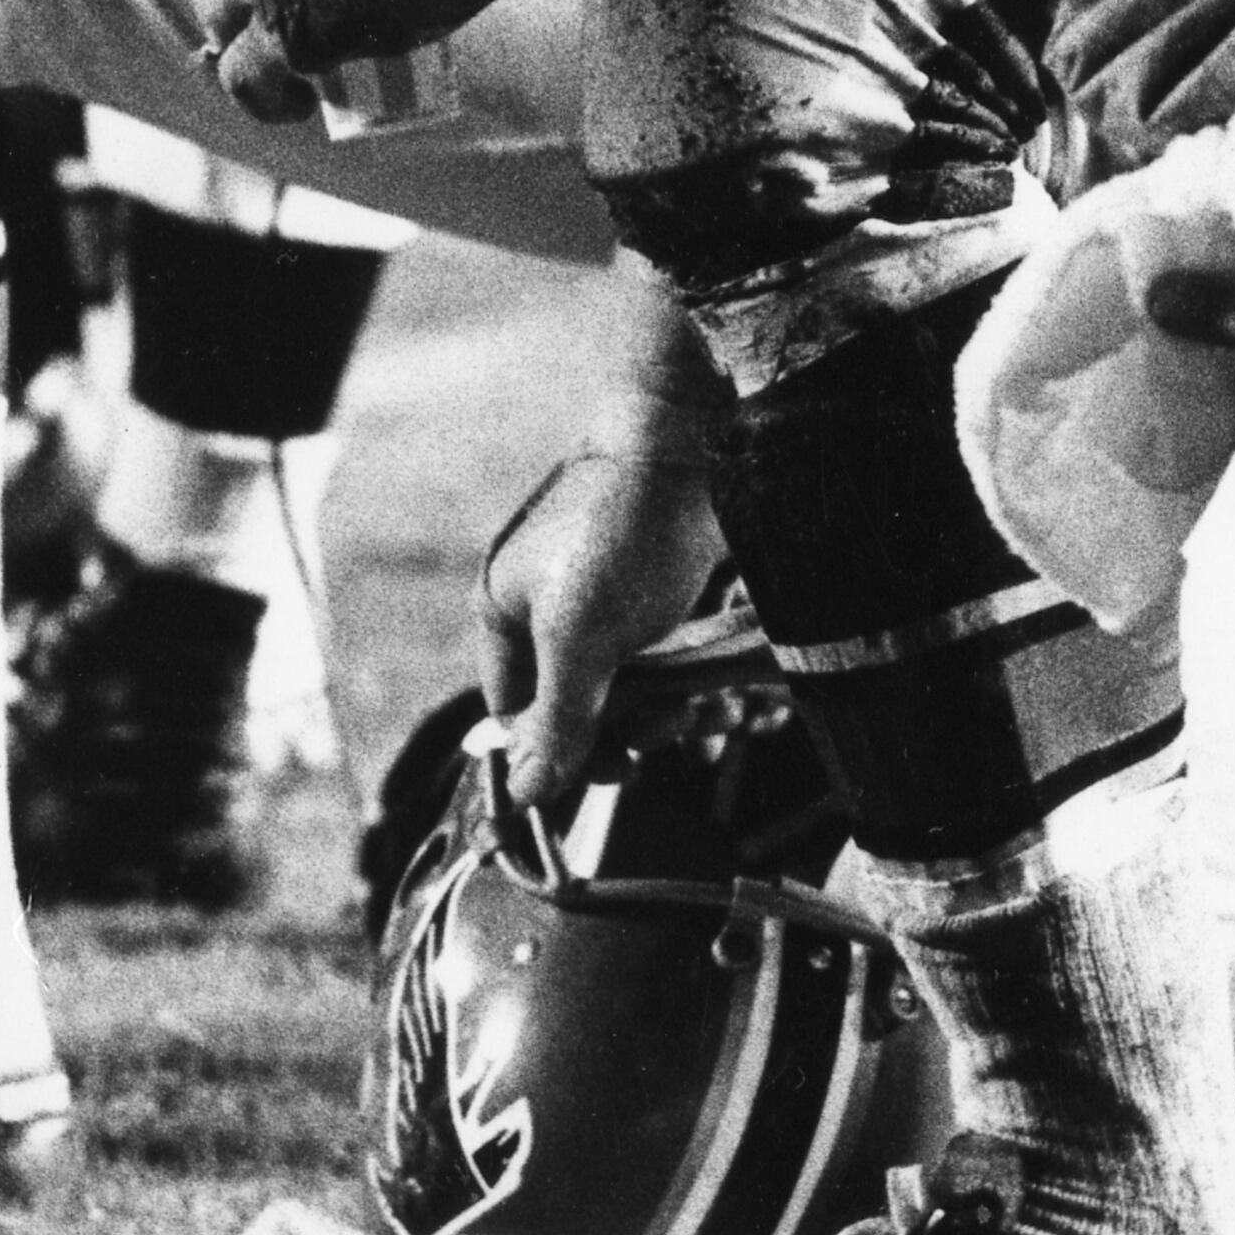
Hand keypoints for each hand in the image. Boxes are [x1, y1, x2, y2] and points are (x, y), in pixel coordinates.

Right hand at [474, 436, 730, 815]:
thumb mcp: (579, 636)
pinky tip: (727, 706)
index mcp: (507, 612)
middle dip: (632, 729)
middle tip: (671, 728)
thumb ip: (557, 718)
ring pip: (635, 694)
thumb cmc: (621, 527)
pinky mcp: (665, 598)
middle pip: (580, 710)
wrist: (698, 441)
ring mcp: (611, 604)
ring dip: (676, 715)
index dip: (557, 751)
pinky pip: (675, 669)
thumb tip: (527, 793)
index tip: (613, 769)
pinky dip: (700, 691)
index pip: (515, 713)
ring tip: (712, 713)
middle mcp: (553, 610)